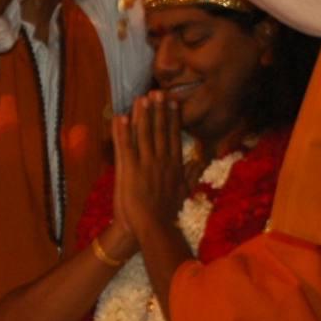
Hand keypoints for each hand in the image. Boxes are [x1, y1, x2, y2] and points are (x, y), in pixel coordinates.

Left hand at [114, 92, 188, 245]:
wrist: (154, 228)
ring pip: (143, 134)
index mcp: (174, 165)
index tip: (173, 102)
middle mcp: (161, 160)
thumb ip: (191, 174)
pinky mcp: (129, 170)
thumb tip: (199, 161)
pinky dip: (122, 131)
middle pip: (160, 130)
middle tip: (158, 91)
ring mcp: (145, 164)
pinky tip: (121, 117)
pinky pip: (125, 146)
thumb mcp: (184, 192)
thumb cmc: (168, 214)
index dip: (173, 117)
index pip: (174, 136)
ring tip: (141, 98)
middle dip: (158, 109)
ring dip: (142, 114)